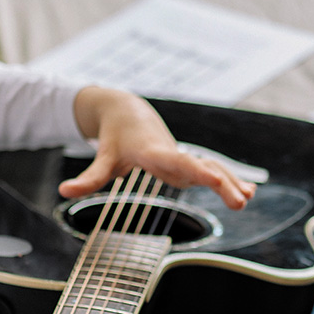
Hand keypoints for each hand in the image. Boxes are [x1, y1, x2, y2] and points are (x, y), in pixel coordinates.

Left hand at [60, 87, 255, 210]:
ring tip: (249, 198)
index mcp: (154, 152)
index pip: (177, 162)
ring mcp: (183, 158)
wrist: (127, 111)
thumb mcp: (102, 159)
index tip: (214, 179)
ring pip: (211, 169)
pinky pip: (212, 171)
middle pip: (201, 168)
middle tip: (241, 201)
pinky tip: (249, 191)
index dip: (196, 171)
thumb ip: (88, 179)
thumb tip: (64, 191)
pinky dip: (230, 179)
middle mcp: (173, 154)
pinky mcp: (186, 163)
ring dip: (231, 182)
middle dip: (222, 183)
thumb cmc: (114, 138)